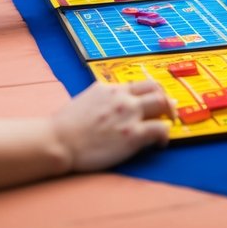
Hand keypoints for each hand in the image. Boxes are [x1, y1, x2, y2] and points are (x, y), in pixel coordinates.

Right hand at [52, 81, 172, 171]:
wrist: (58, 141)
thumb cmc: (64, 127)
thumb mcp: (85, 101)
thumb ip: (103, 100)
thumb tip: (110, 106)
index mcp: (110, 88)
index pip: (140, 84)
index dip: (152, 92)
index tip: (155, 100)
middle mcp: (122, 97)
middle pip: (156, 90)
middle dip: (165, 100)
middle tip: (168, 111)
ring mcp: (129, 114)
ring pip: (163, 105)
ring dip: (169, 114)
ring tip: (168, 125)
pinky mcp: (133, 134)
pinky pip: (160, 129)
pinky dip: (164, 135)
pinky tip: (160, 144)